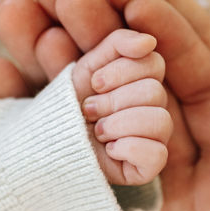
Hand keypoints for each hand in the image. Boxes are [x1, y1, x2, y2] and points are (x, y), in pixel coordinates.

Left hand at [71, 28, 170, 184]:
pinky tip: (110, 150)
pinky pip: (157, 154)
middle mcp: (154, 109)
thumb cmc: (71, 103)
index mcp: (144, 82)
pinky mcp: (148, 167)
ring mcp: (154, 139)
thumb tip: (149, 42)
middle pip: (155, 92)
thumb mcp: (89, 66)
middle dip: (113, 101)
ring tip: (97, 131)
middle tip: (89, 111)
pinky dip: (128, 148)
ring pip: (160, 121)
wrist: (49, 141)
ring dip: (118, 124)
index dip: (120, 72)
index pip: (153, 64)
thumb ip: (118, 43)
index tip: (94, 84)